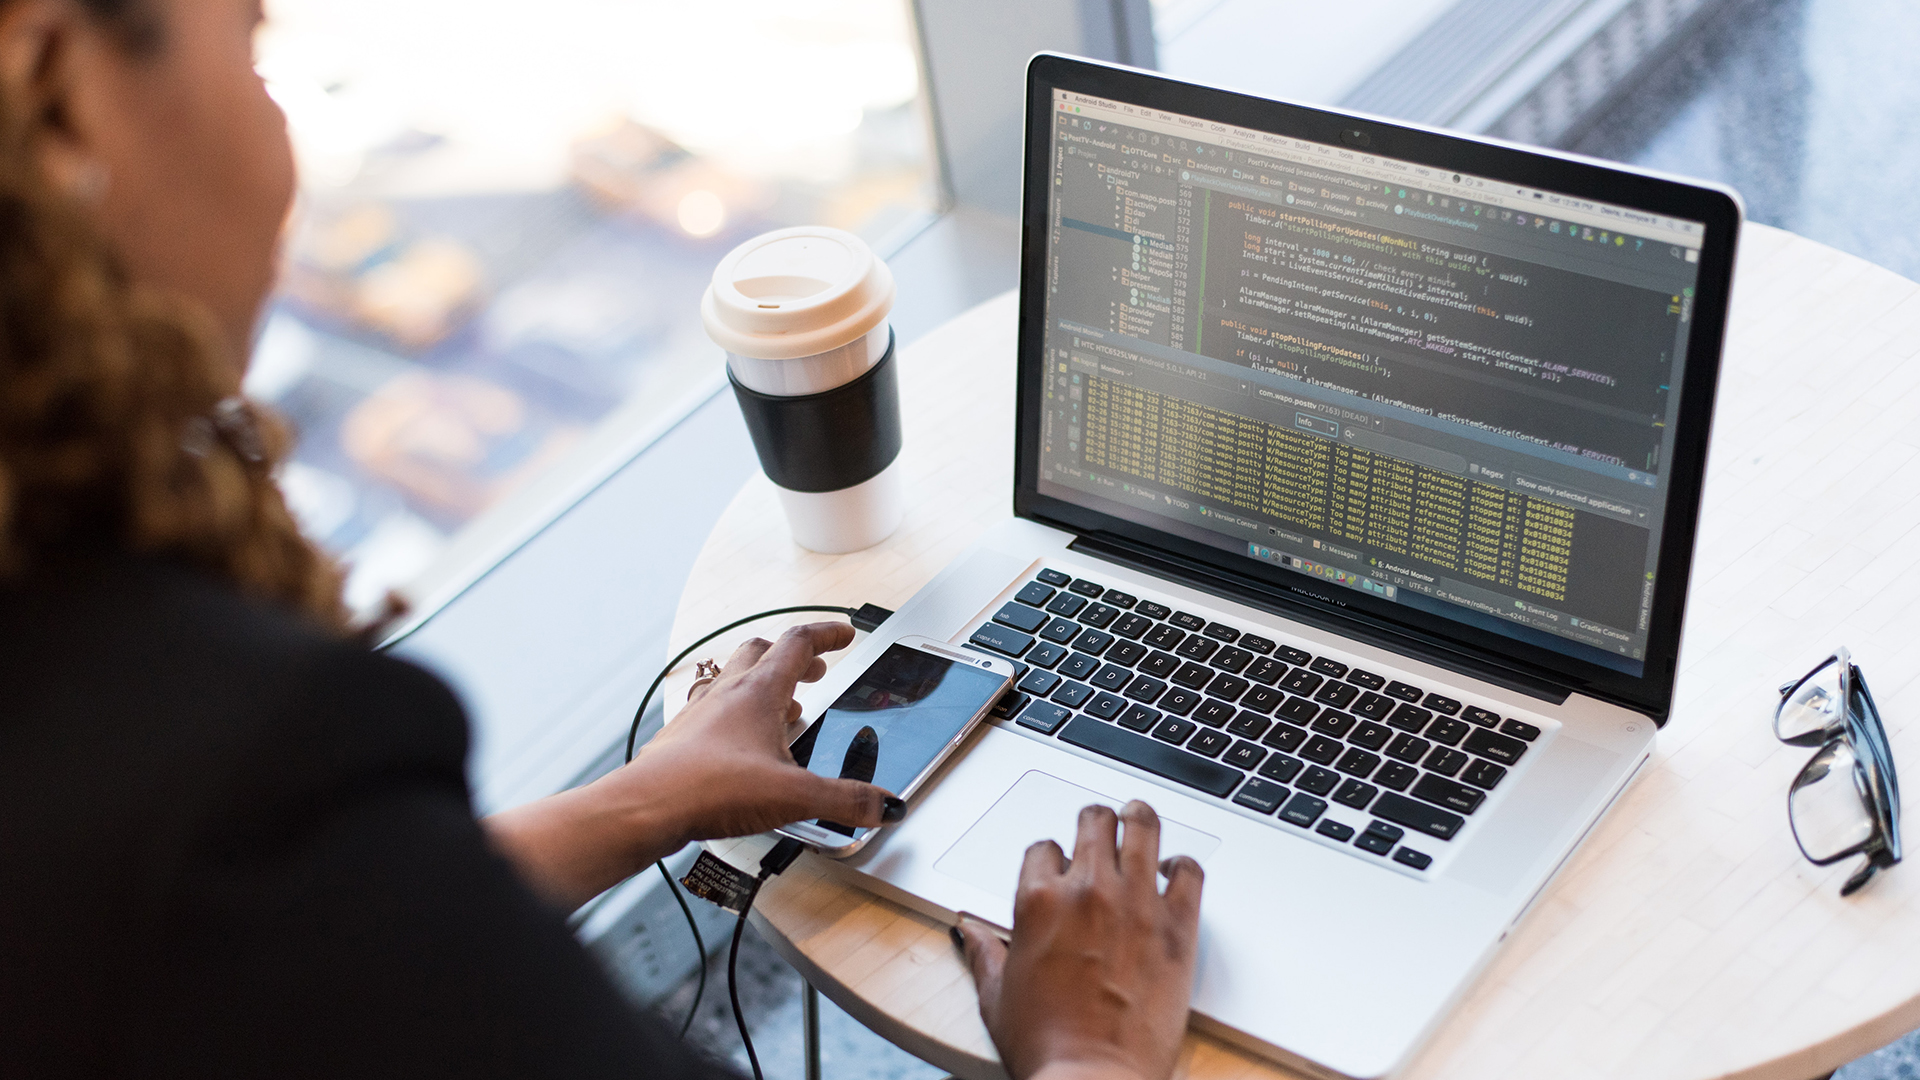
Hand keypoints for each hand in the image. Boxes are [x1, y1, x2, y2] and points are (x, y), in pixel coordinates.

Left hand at [627, 621, 902, 841]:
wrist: (647, 806)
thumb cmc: (710, 788)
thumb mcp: (794, 795)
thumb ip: (845, 800)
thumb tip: (884, 804)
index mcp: (758, 691)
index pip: (799, 643)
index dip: (827, 635)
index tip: (844, 634)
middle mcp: (727, 693)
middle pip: (762, 651)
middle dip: (793, 657)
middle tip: (815, 670)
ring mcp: (701, 713)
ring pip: (734, 678)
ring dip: (763, 683)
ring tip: (784, 708)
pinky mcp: (684, 738)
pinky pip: (713, 709)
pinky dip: (735, 714)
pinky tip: (743, 744)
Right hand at [955, 801, 1203, 1079]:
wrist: (1093, 1077)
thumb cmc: (1046, 1044)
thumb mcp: (996, 995)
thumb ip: (983, 951)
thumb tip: (967, 930)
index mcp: (1038, 899)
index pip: (1044, 847)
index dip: (1052, 858)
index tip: (1059, 871)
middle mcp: (1087, 890)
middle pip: (1094, 820)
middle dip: (1095, 822)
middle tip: (1101, 829)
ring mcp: (1136, 902)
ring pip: (1143, 827)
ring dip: (1139, 820)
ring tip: (1139, 819)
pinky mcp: (1177, 926)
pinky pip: (1189, 871)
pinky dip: (1183, 865)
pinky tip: (1175, 871)